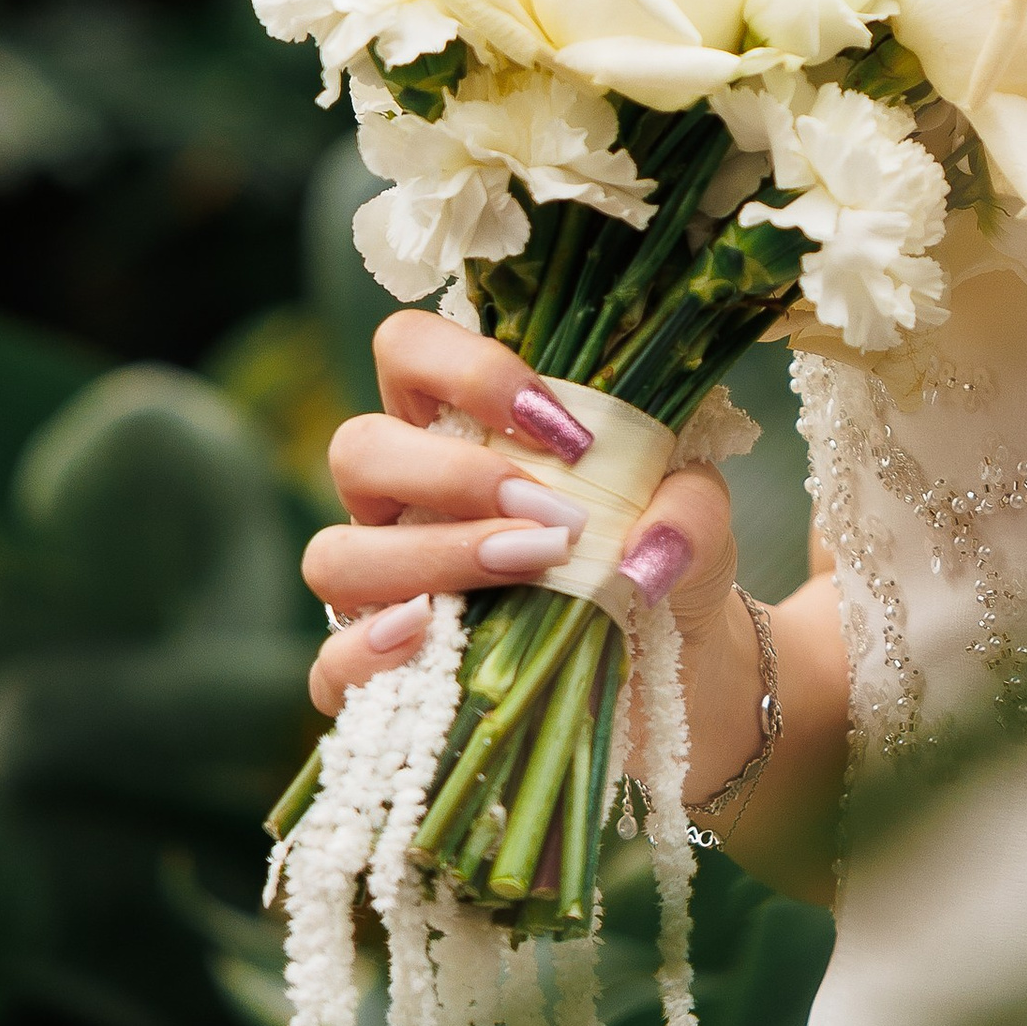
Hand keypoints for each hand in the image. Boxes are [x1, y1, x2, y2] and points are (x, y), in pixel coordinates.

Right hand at [303, 307, 738, 717]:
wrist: (683, 666)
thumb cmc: (661, 557)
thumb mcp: (694, 519)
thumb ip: (685, 510)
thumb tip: (643, 549)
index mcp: (462, 426)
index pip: (408, 350)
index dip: (468, 371)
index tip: (562, 429)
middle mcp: (406, 497)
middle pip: (358, 447)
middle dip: (454, 477)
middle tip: (552, 519)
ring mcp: (387, 586)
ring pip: (334, 555)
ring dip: (427, 558)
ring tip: (521, 573)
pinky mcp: (387, 675)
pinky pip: (331, 667)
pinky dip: (366, 654)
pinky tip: (429, 641)